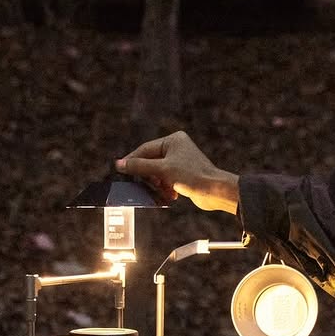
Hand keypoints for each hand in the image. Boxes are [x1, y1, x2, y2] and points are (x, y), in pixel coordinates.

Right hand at [116, 131, 239, 214]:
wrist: (214, 191)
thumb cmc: (193, 176)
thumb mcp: (162, 170)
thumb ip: (140, 166)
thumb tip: (120, 164)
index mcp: (173, 140)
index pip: (145, 149)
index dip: (133, 161)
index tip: (121, 170)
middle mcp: (177, 148)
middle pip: (151, 162)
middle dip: (150, 176)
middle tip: (149, 185)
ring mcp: (181, 161)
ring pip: (158, 173)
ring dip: (158, 185)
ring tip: (164, 191)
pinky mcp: (184, 174)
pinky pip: (167, 180)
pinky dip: (166, 188)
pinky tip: (170, 195)